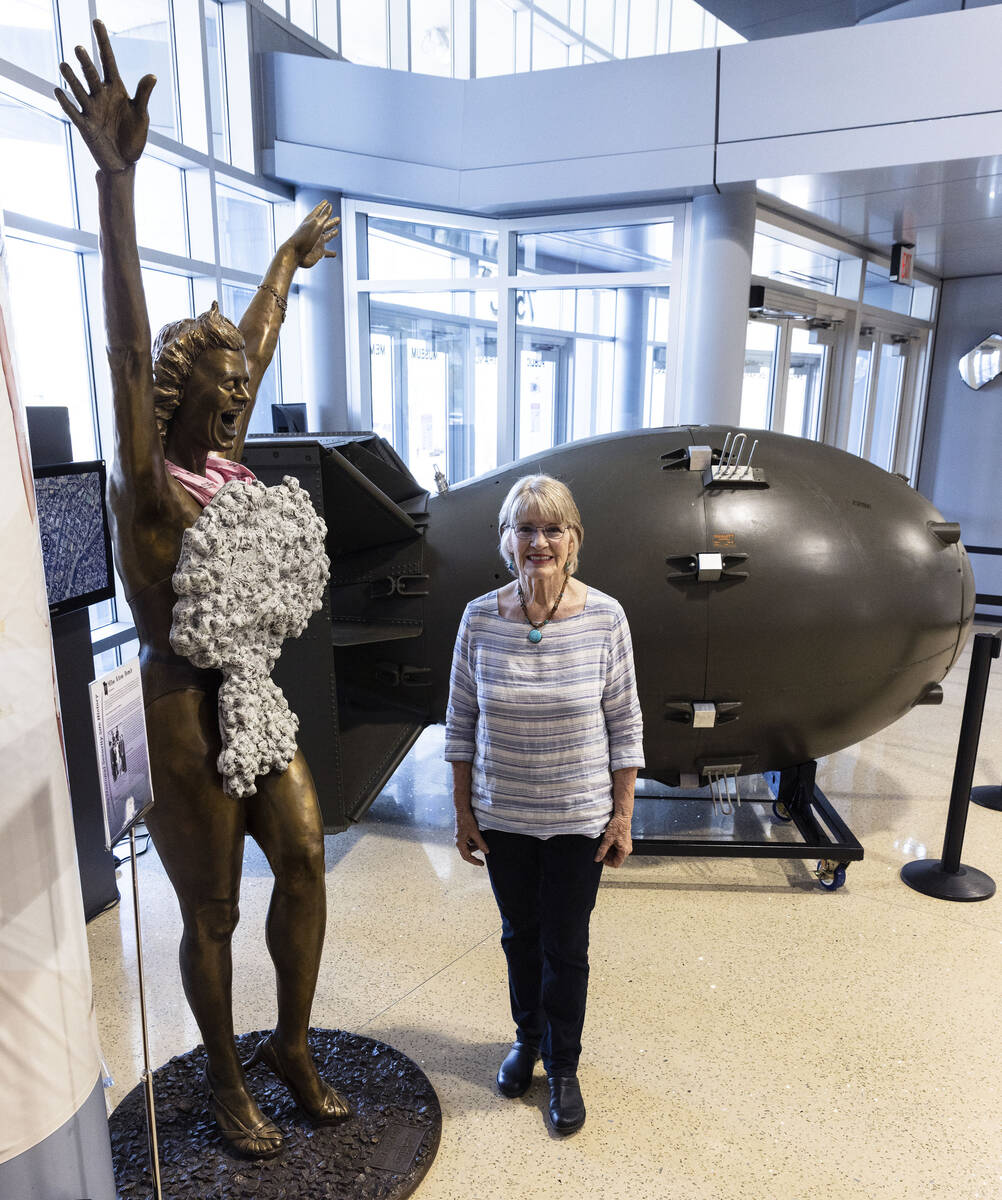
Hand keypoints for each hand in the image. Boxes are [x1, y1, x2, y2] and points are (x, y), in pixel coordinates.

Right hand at [54, 20, 155, 173]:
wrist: (125, 162)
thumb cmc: (134, 137)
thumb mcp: (141, 116)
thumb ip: (143, 95)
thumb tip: (152, 75)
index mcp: (117, 90)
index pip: (108, 60)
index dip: (103, 42)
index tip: (98, 22)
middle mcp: (101, 96)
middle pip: (92, 74)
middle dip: (86, 62)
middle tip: (80, 49)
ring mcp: (91, 109)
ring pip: (79, 90)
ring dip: (72, 79)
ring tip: (64, 65)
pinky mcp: (85, 125)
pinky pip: (73, 112)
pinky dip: (66, 103)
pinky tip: (58, 91)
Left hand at [288, 201, 340, 268]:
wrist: (295, 254)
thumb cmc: (303, 238)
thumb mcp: (316, 224)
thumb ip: (324, 216)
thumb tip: (330, 206)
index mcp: (312, 222)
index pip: (318, 211)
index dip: (323, 206)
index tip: (326, 202)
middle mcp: (315, 231)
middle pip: (325, 224)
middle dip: (331, 221)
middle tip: (338, 219)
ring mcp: (317, 242)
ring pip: (327, 237)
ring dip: (332, 234)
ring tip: (336, 231)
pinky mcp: (318, 252)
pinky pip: (327, 253)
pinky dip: (331, 253)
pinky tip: (335, 254)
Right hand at [455, 810, 488, 866]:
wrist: (462, 810)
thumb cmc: (468, 821)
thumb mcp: (476, 833)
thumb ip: (481, 843)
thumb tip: (487, 852)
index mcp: (460, 843)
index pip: (467, 857)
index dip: (475, 861)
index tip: (482, 864)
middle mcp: (458, 842)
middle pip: (466, 854)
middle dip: (474, 856)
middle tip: (483, 859)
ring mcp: (459, 838)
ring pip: (467, 848)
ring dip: (474, 848)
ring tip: (481, 842)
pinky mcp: (461, 835)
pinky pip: (467, 842)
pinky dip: (473, 842)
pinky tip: (478, 837)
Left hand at [595, 813, 631, 867]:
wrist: (622, 816)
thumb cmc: (617, 826)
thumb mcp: (607, 839)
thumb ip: (602, 850)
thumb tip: (597, 859)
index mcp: (624, 851)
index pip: (616, 864)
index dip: (607, 862)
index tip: (601, 857)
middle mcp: (627, 850)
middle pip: (616, 859)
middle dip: (608, 856)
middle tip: (601, 850)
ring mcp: (627, 845)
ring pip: (617, 853)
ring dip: (610, 851)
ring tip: (604, 844)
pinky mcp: (625, 841)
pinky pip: (618, 848)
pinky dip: (612, 847)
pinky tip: (608, 841)